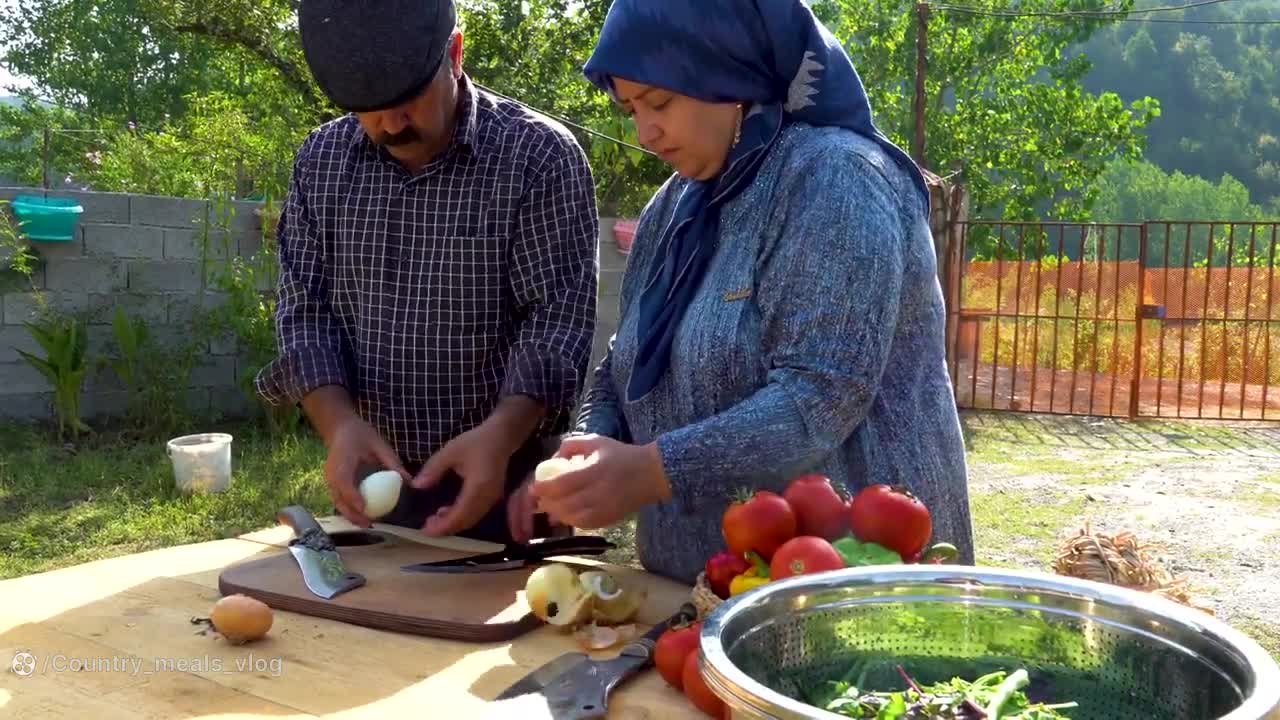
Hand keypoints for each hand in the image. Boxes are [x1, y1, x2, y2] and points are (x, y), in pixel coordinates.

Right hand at [324, 417, 409, 527]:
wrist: (341, 428)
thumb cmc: (361, 434)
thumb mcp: (379, 444)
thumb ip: (392, 461)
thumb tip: (408, 480)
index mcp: (341, 461)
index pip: (344, 483)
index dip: (354, 498)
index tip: (365, 509)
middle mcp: (331, 473)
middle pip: (338, 498)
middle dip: (352, 514)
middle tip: (369, 523)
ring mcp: (329, 479)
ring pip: (337, 502)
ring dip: (350, 515)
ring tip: (367, 524)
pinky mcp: (332, 483)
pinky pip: (339, 499)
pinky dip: (349, 509)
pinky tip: (362, 515)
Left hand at [412, 423, 510, 536]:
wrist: (501, 437)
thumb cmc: (476, 442)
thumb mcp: (451, 451)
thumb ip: (433, 469)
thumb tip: (417, 486)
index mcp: (478, 487)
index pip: (459, 515)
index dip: (442, 526)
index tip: (424, 530)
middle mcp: (488, 497)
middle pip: (466, 522)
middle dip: (446, 528)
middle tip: (426, 527)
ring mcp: (493, 499)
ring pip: (472, 520)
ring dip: (453, 524)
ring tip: (434, 520)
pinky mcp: (493, 498)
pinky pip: (476, 514)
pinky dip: (461, 517)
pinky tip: (447, 511)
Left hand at [529, 434, 671, 529]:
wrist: (650, 474)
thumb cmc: (621, 455)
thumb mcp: (596, 441)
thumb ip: (571, 445)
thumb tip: (553, 459)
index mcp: (595, 471)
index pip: (563, 483)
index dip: (544, 487)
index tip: (534, 486)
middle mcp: (599, 492)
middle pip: (565, 503)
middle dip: (547, 502)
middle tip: (538, 498)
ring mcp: (604, 508)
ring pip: (572, 517)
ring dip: (557, 513)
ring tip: (550, 506)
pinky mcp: (609, 519)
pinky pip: (584, 525)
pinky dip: (571, 521)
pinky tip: (566, 514)